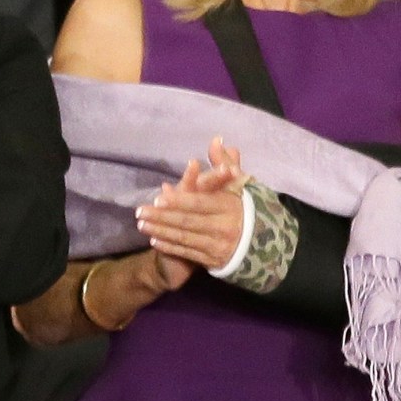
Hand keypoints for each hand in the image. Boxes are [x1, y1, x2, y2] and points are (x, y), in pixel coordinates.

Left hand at [135, 136, 248, 274]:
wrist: (260, 243)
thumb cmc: (241, 207)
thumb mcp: (236, 184)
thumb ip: (224, 162)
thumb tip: (216, 140)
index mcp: (230, 207)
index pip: (200, 203)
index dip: (179, 201)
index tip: (158, 199)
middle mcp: (225, 227)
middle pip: (188, 221)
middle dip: (162, 217)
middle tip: (140, 212)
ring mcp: (218, 246)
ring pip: (185, 237)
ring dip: (161, 231)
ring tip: (142, 224)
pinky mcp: (213, 260)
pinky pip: (188, 252)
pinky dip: (170, 246)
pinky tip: (154, 240)